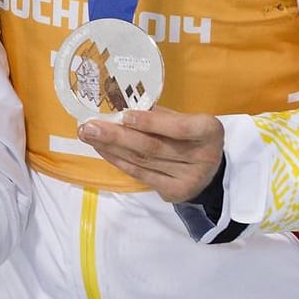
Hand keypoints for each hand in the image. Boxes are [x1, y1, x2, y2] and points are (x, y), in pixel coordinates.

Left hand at [77, 107, 224, 202]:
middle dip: (117, 136)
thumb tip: (121, 106)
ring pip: (142, 161)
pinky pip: (140, 174)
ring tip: (88, 136)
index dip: (151, 123)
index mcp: (209, 131)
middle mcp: (203, 157)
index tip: (124, 116)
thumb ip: (160, 115)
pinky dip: (118, 161)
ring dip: (111, 148)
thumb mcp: (185, 120)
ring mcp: (188, 178)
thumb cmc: (191, 137)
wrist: (210, 173)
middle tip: (89, 127)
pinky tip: (103, 150)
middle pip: (153, 147)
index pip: (179, 128)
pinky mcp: (175, 192)